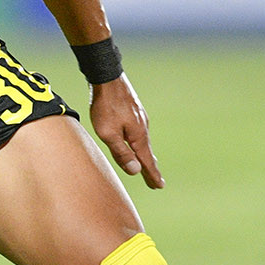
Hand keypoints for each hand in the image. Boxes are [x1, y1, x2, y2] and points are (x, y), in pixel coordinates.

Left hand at [89, 74, 163, 189]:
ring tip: (148, 164)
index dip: (151, 175)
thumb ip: (121, 153)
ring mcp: (139, 118)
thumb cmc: (105, 107)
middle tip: (156, 182)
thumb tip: (135, 171)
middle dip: (150, 168)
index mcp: (138, 136)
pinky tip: (138, 140)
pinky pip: (139, 132)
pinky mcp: (134, 110)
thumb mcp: (108, 133)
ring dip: (146, 155)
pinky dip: (140, 142)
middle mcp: (142, 128)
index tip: (159, 186)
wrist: (108, 78)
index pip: (146, 161)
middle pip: (147, 153)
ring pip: (144, 141)